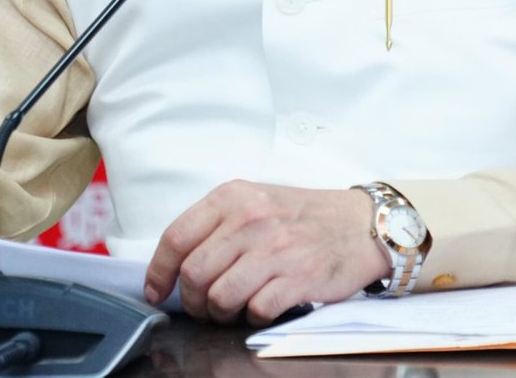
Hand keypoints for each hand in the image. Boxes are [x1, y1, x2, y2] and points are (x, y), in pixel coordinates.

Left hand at [142, 181, 387, 324]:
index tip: (156, 291)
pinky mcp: (297, 278)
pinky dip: (252, 318)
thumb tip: (175, 262)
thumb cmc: (301, 216)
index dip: (159, 271)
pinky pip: (255, 311)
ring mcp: (275, 250)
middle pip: (194, 274)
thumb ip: (216, 224)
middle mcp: (250, 220)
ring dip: (219, 314)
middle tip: (202, 306)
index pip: (176, 237)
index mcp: (233, 197)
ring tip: (230, 311)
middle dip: (191, 300)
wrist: (358, 224)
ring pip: (219, 297)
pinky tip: (260, 308)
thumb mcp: (254, 200)